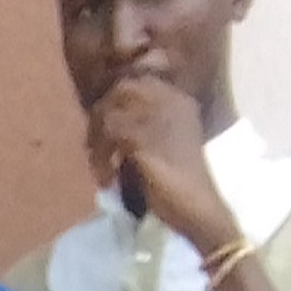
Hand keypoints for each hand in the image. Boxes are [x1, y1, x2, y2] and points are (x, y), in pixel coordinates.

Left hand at [89, 73, 235, 251]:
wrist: (196, 207)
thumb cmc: (177, 183)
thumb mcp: (160, 145)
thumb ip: (140, 127)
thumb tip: (104, 121)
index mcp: (178, 100)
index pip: (136, 82)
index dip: (112, 104)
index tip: (103, 132)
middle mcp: (171, 101)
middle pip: (120, 90)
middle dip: (99, 118)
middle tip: (94, 149)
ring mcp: (160, 117)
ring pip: (110, 112)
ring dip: (97, 142)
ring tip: (100, 168)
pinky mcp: (145, 138)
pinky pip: (110, 134)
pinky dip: (100, 159)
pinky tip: (107, 180)